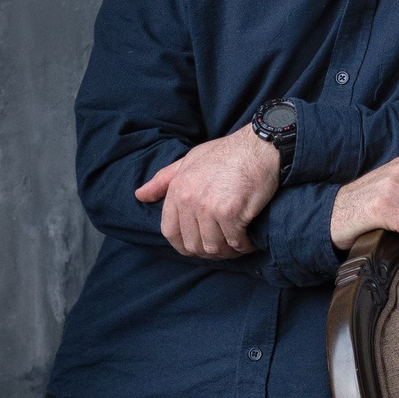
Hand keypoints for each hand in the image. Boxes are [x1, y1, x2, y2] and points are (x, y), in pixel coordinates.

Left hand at [135, 123, 280, 257]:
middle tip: (224, 246)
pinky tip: (250, 241)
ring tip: (237, 244)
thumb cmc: (226, 154)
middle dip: (209, 250)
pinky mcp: (231, 212)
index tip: (197, 246)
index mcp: (177, 189)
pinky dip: (244, 246)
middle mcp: (189, 200)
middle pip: (193, 245)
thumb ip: (164, 180)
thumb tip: (140, 195)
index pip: (170, 232)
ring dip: (228, 251)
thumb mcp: (189, 161)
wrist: (259, 146)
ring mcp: (209, 207)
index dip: (183, 245)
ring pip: (214, 247)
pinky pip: (235, 243)